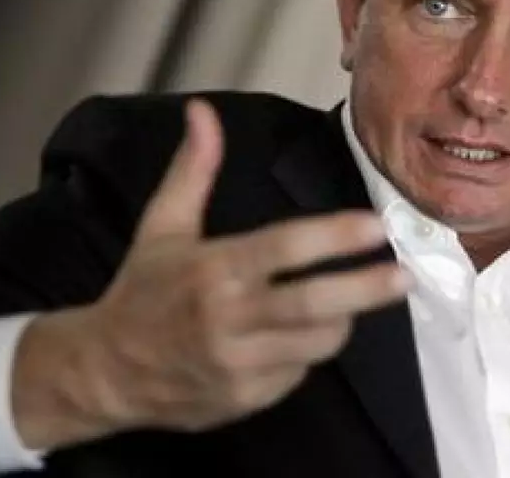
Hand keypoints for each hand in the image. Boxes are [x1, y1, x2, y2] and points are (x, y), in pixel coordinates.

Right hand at [13, 100, 408, 448]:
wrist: (105, 373)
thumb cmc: (142, 292)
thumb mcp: (162, 228)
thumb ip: (192, 171)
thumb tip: (202, 111)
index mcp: (212, 269)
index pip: (283, 248)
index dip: (333, 237)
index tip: (375, 226)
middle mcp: (228, 319)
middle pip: (314, 304)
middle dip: (366, 288)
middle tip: (405, 275)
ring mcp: (238, 364)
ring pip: (317, 341)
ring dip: (343, 318)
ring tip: (351, 298)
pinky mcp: (246, 398)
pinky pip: (299, 371)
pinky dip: (308, 351)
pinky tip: (297, 336)